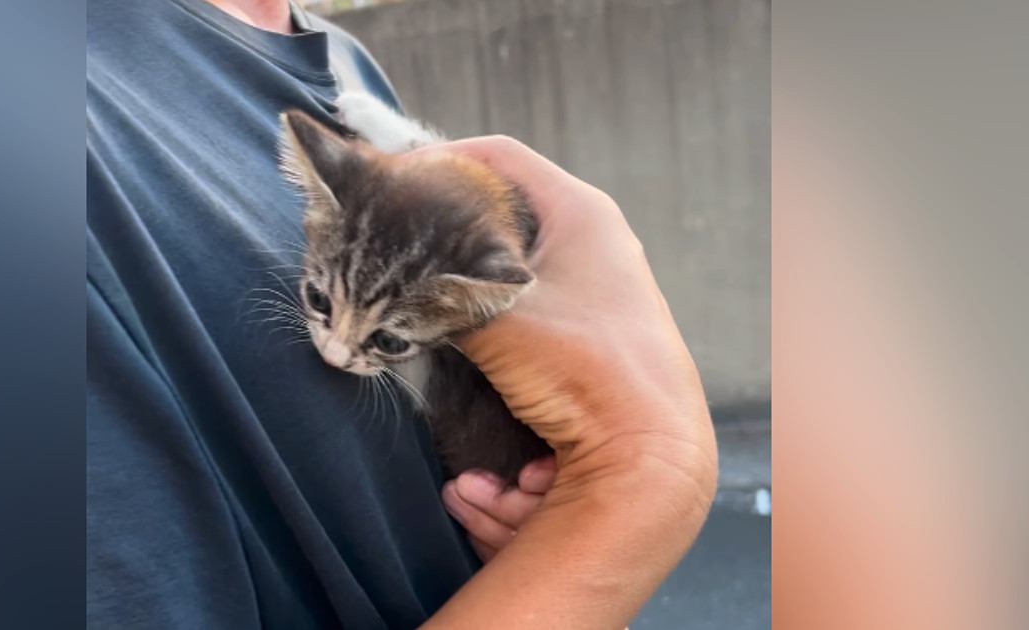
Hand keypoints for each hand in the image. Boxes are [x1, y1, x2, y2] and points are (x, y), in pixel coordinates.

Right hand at [405, 136, 717, 628]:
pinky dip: (493, 324)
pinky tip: (466, 350)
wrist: (648, 458)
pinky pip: (526, 311)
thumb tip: (384, 290)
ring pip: (512, 265)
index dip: (438, 161)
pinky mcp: (592, 334)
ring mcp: (598, 289)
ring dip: (469, 282)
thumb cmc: (583, 370)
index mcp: (581, 214)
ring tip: (423, 300)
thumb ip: (432, 292)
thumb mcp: (493, 315)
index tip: (390, 186)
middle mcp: (597, 242)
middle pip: (505, 210)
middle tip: (398, 244)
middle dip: (450, 228)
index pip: (498, 157)